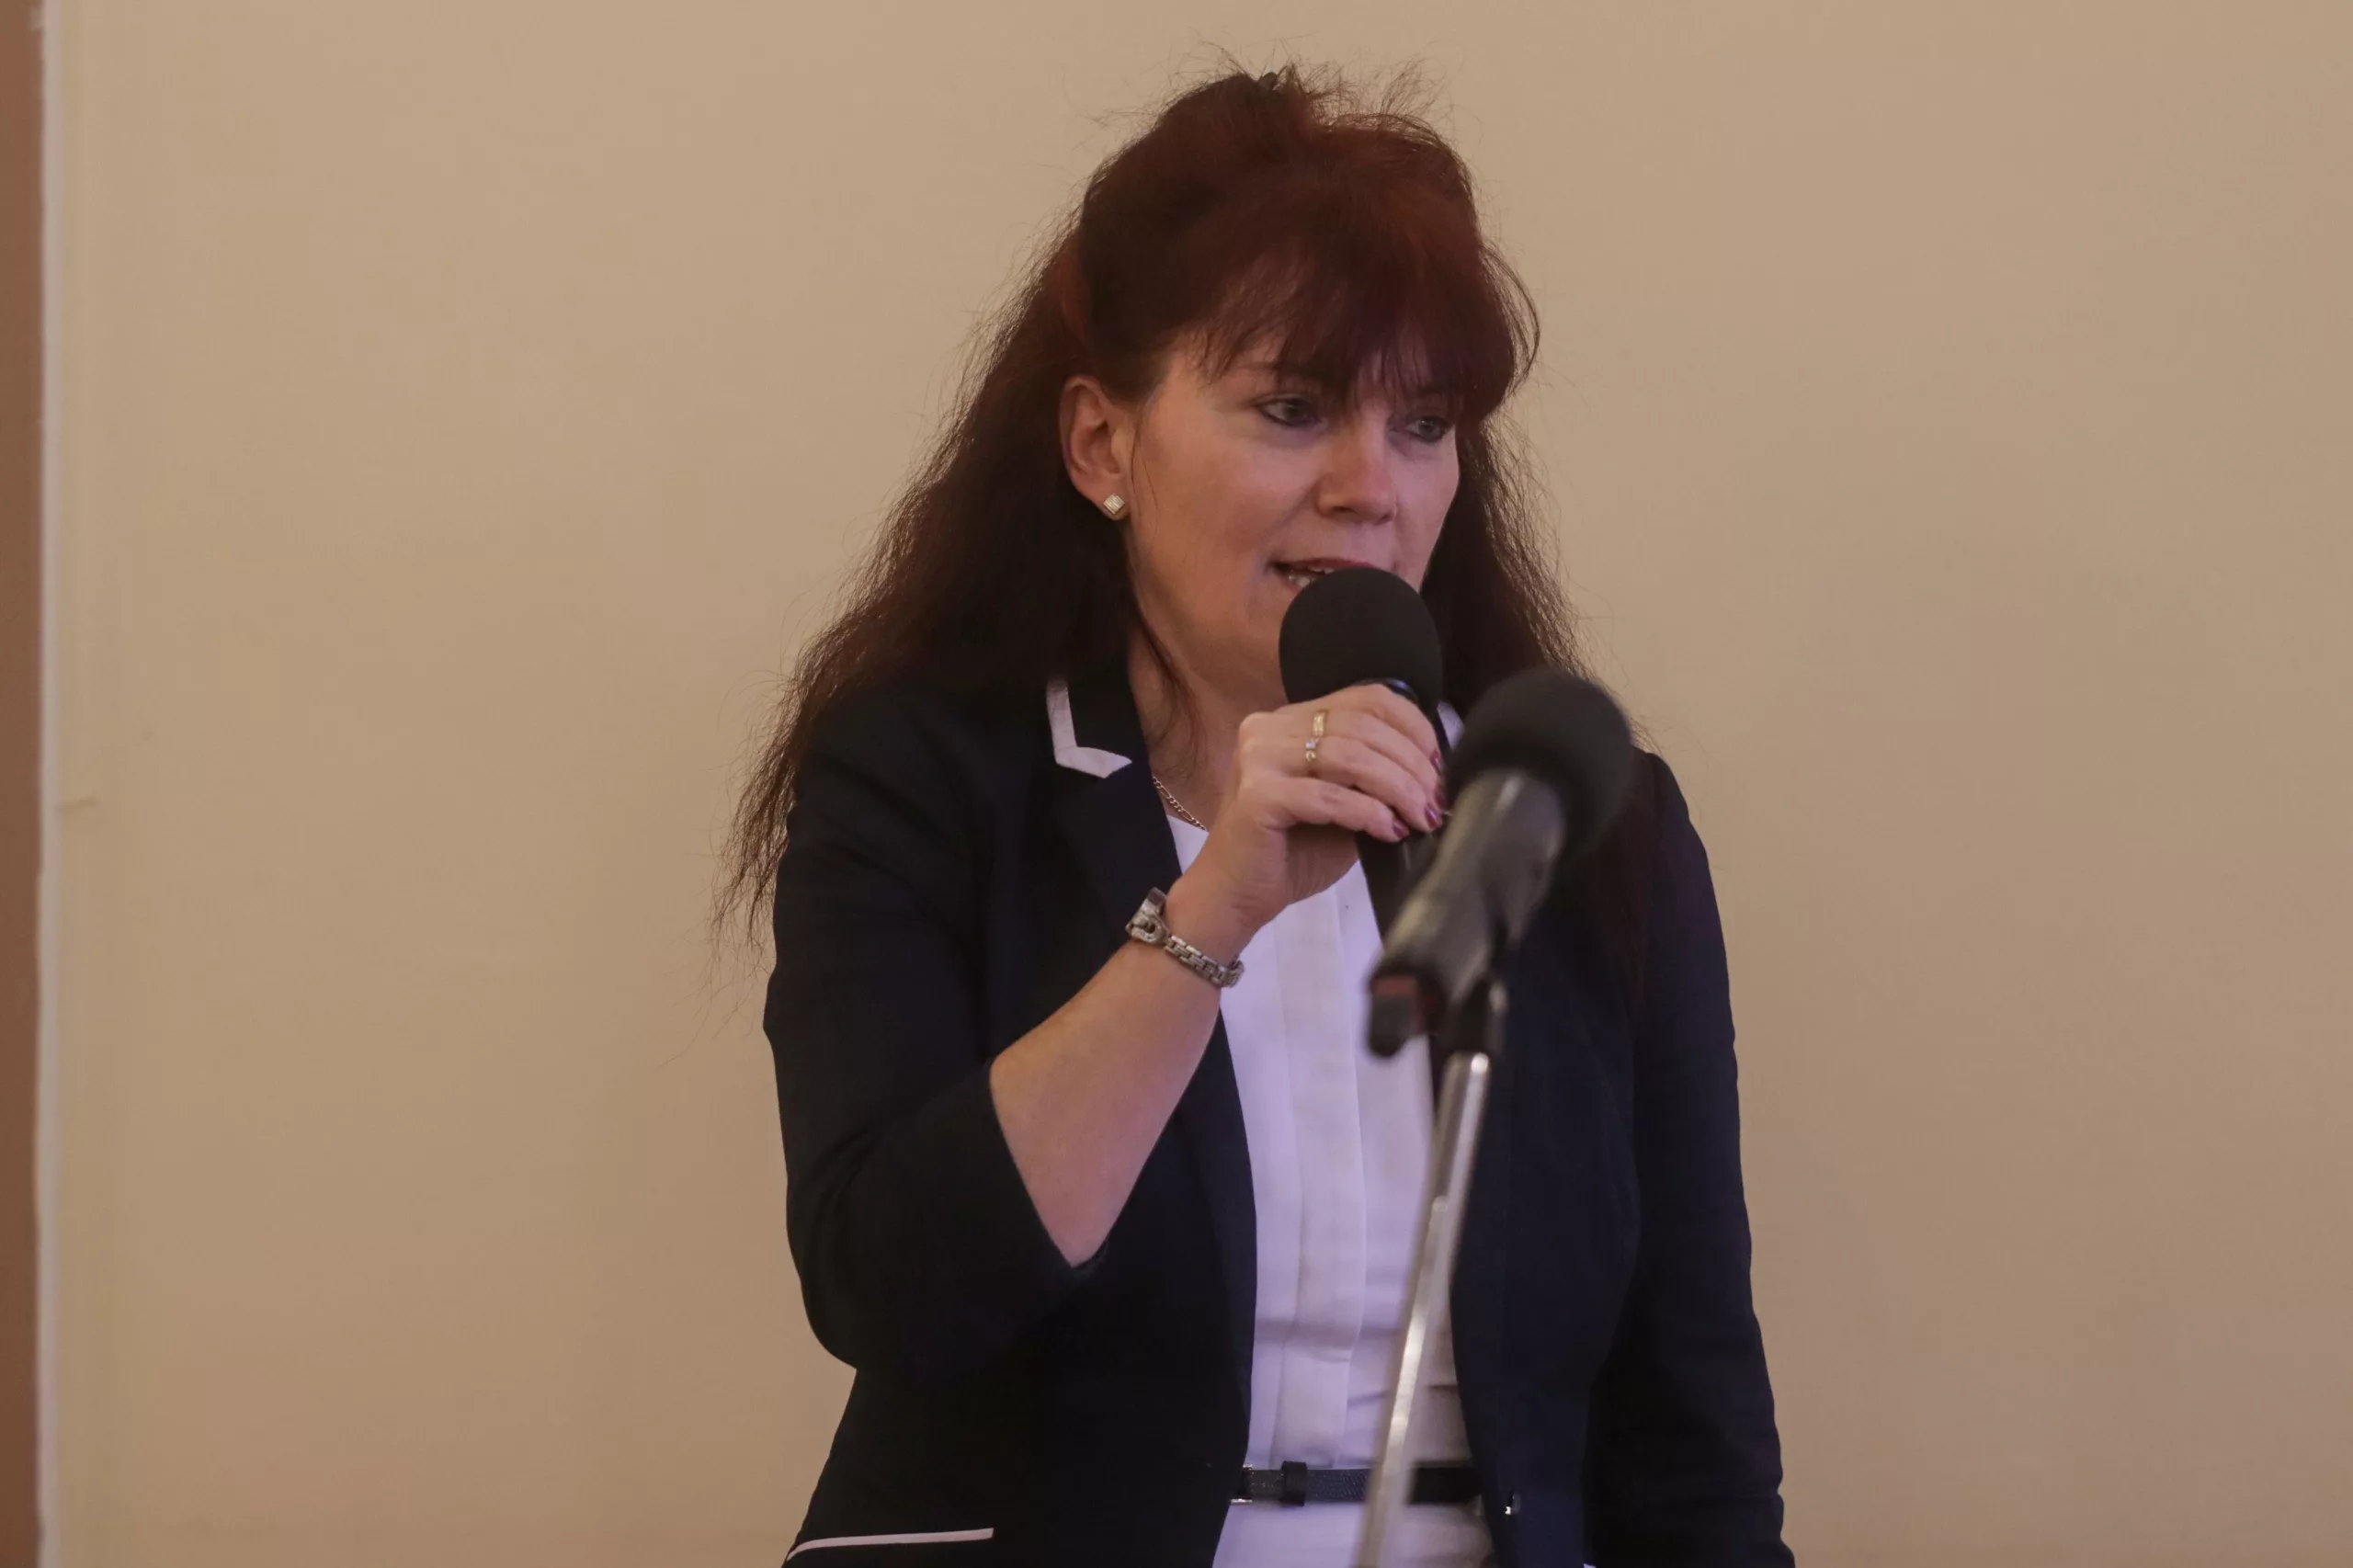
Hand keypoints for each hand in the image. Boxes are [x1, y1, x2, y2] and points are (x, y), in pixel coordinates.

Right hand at [1169, 684, 1444, 951]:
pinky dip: (1367, 812)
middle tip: (1434, 802)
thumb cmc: (1291, 853)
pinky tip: (1388, 830)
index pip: (1365, 698)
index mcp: (1291, 720)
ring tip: (1418, 817)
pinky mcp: (1257, 795)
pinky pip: (1328, 796)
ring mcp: (1259, 758)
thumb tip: (1432, 773)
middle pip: (1362, 726)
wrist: (1236, 895)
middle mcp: (1270, 728)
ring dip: (1397, 787)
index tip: (1438, 765)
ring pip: (1350, 755)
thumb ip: (1373, 777)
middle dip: (1411, 765)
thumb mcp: (1343, 803)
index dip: (1412, 726)